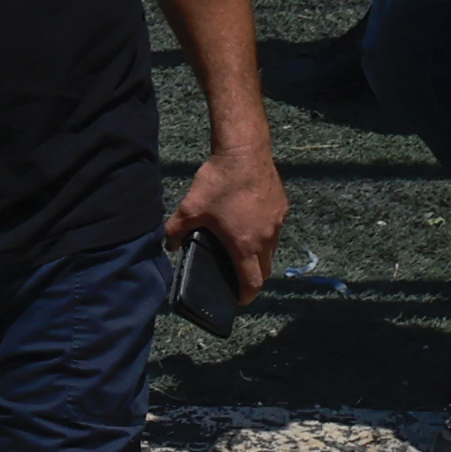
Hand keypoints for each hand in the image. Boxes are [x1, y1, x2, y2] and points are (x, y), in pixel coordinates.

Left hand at [180, 148, 285, 303]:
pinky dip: (265, 235)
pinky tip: (250, 224)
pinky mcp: (282, 207)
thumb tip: (168, 244)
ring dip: (260, 256)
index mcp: (245, 245)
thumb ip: (175, 231)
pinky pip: (275, 229)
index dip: (246, 296)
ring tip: (243, 252)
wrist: (244, 151)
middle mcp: (266, 237)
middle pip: (265, 269)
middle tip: (238, 278)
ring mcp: (277, 222)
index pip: (253, 282)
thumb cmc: (219, 182)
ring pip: (272, 249)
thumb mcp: (190, 209)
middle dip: (254, 278)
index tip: (239, 300)